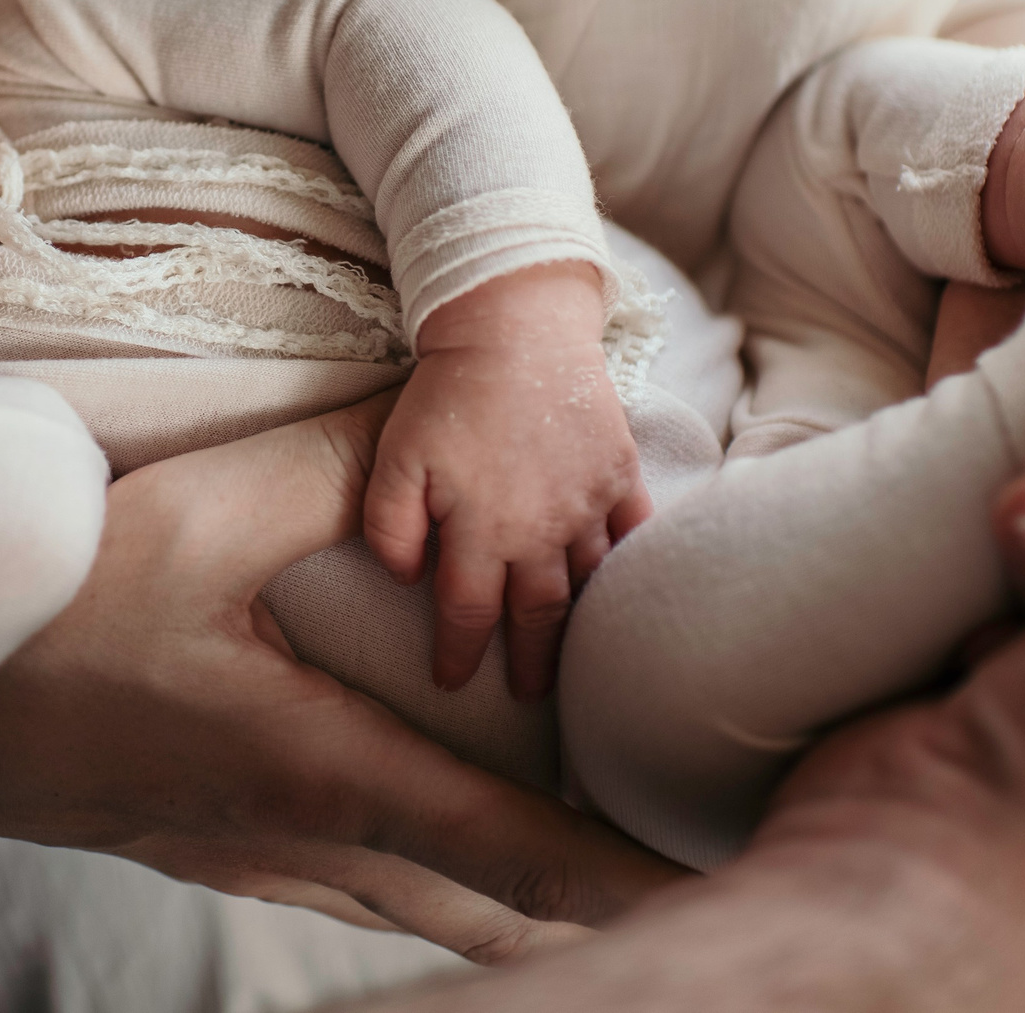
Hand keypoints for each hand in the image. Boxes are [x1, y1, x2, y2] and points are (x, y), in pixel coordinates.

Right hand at [0, 393, 685, 963]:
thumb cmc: (38, 605)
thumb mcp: (193, 514)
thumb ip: (335, 470)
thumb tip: (435, 438)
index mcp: (313, 769)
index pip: (512, 849)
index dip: (624, 881)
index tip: (719, 902)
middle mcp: (291, 840)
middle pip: (481, 910)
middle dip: (588, 907)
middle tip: (685, 895)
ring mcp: (238, 858)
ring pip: (412, 908)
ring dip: (507, 900)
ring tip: (592, 882)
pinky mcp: (194, 846)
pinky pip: (342, 884)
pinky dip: (422, 877)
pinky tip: (427, 846)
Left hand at [366, 264, 653, 697]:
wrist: (514, 327)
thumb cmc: (446, 392)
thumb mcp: (393, 459)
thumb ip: (390, 528)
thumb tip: (403, 582)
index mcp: (482, 533)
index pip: (468, 616)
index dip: (458, 655)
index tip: (450, 681)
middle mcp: (541, 531)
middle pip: (538, 616)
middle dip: (531, 663)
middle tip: (528, 697)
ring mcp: (588, 504)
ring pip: (588, 585)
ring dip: (581, 627)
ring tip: (577, 657)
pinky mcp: (619, 471)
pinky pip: (633, 535)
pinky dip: (631, 569)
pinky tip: (629, 591)